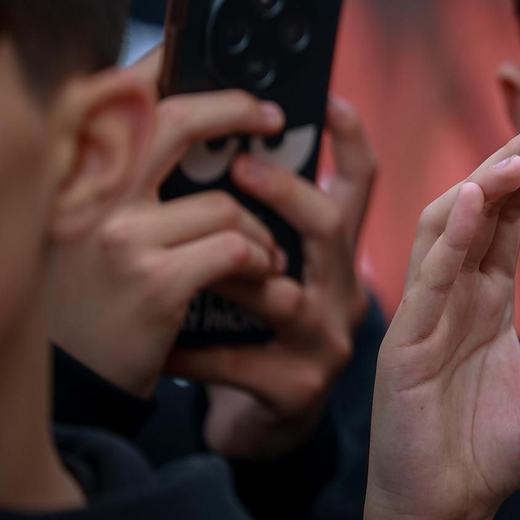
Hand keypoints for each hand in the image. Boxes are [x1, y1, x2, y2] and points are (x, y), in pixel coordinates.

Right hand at [48, 80, 288, 396]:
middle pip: (173, 121)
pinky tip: (256, 283)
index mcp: (80, 183)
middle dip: (233, 110)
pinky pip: (236, 249)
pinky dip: (258, 266)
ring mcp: (122, 240)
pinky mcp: (155, 281)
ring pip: (225, 204)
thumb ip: (137, 183)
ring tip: (264, 259)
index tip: (197, 54)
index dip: (156, 68)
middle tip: (272, 115)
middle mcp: (92, 201)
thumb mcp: (105, 234)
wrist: (82, 390)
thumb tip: (185, 117)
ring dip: (260, 233)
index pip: (113, 101)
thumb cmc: (104, 305)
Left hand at [165, 97, 375, 458]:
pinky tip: (159, 340)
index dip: (352, 138)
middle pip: (332, 228)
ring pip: (283, 294)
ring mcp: (325, 340)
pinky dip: (194, 349)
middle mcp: (342, 289)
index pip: (360, 184)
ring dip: (229, 272)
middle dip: (288, 191)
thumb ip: (251, 213)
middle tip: (239, 166)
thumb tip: (213, 132)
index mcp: (335, 252)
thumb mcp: (265, 265)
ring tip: (180, 255)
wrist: (261, 422)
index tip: (326, 97)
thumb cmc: (250, 328)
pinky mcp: (297, 387)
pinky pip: (240, 360)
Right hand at [358, 115, 519, 519]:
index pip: (509, 223)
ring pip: (447, 229)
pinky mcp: (404, 346)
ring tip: (519, 155)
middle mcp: (455, 298)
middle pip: (479, 209)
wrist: (442, 513)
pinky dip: (452, 237)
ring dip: (482, 186)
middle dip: (512, 163)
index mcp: (486, 303)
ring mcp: (426, 317)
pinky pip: (429, 280)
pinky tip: (475, 202)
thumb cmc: (486, 455)